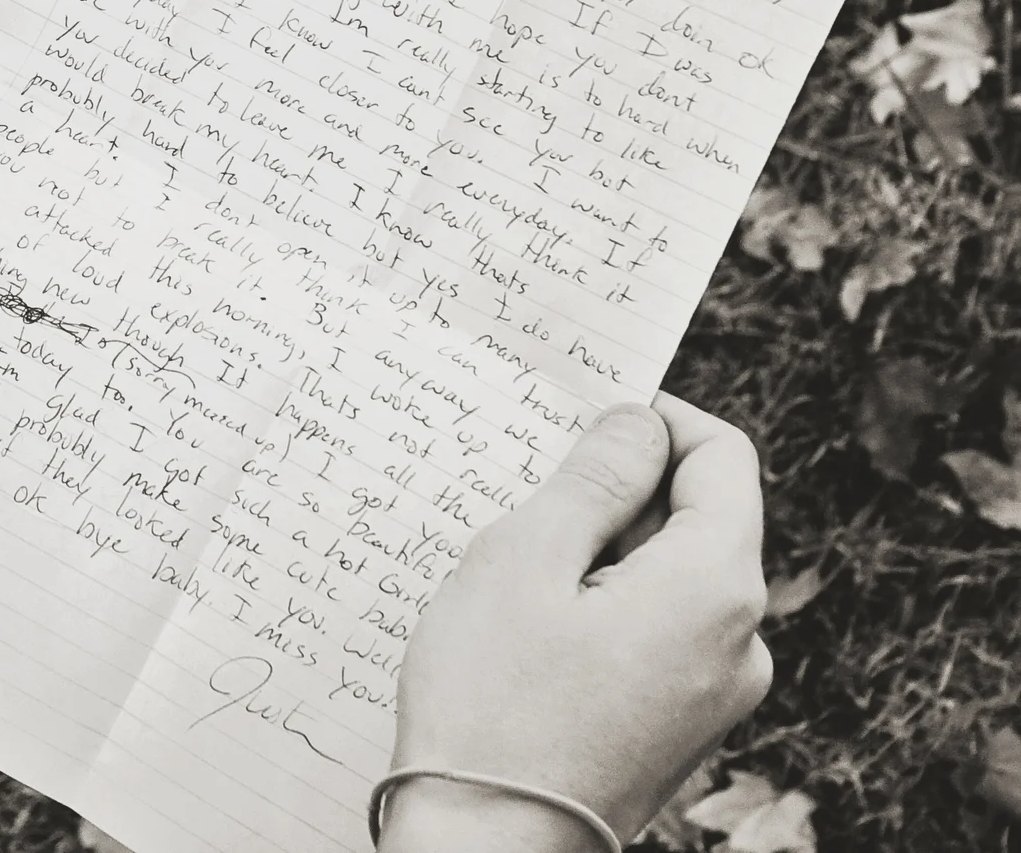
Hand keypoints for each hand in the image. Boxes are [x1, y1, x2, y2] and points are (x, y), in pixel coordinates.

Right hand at [380, 395, 772, 852]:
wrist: (485, 846)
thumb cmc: (492, 705)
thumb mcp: (525, 558)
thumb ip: (594, 478)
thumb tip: (637, 425)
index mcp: (715, 586)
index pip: (723, 455)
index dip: (654, 420)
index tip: (579, 417)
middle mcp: (741, 641)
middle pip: (698, 516)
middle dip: (617, 491)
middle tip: (524, 497)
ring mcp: (717, 693)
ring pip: (671, 576)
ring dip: (602, 552)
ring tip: (515, 574)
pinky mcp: (682, 727)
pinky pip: (658, 632)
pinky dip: (604, 606)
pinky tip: (532, 629)